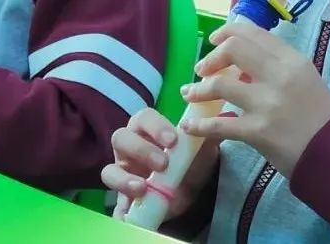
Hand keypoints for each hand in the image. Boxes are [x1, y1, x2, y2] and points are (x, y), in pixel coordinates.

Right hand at [102, 108, 220, 221]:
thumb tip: (220, 120)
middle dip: (141, 150)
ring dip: (124, 179)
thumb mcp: (202, 150)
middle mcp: (130, 148)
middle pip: (120, 138)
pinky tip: (133, 211)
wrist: (190, 192)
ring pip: (109, 170)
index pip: (143, 118)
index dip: (155, 126)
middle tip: (163, 164)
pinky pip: (115, 203)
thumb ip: (207, 136)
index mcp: (147, 130)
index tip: (173, 140)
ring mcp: (124, 173)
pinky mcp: (124, 198)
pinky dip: (121, 208)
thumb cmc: (190, 162)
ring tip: (143, 188)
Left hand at [179, 23, 329, 176]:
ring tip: (189, 93)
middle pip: (233, 50)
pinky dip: (199, 125)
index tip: (214, 40)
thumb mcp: (304, 78)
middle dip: (211, 57)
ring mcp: (267, 103)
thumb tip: (241, 62)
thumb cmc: (320, 115)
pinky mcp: (257, 131)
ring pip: (220, 85)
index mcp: (292, 59)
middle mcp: (279, 75)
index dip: (227, 32)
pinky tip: (189, 126)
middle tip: (202, 69)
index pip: (253, 33)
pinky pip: (219, 125)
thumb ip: (276, 66)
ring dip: (199, 89)